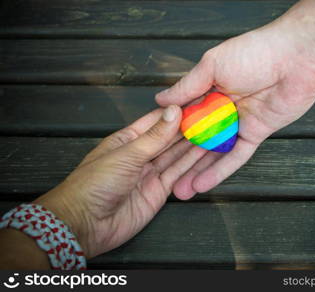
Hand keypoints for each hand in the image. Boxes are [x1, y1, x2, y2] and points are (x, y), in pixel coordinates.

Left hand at [34, 105, 201, 257]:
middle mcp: (141, 154)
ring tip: (215, 133)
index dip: (177, 112)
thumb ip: (155, 136)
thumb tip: (174, 111)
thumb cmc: (95, 183)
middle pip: (170, 139)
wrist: (86, 224)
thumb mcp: (127, 155)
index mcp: (128, 139)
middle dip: (189, 129)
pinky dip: (192, 166)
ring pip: (177, 156)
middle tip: (213, 118)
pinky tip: (206, 155)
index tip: (198, 103)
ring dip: (194, 146)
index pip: (157, 121)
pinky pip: (178, 175)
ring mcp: (150, 173)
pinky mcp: (159, 191)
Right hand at [155, 0, 314, 200]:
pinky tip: (201, 185)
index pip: (183, 118)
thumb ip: (187, 86)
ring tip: (178, 192)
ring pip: (213, 153)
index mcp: (207, 91)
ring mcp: (237, 124)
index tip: (151, 155)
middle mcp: (220, 110)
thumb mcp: (213, 66)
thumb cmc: (253, 53)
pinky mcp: (255, 134)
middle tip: (161, 182)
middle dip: (179, 162)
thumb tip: (159, 99)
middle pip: (196, 140)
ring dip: (196, 173)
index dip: (168, 137)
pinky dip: (219, 171)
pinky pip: (235, 156)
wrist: (296, 57)